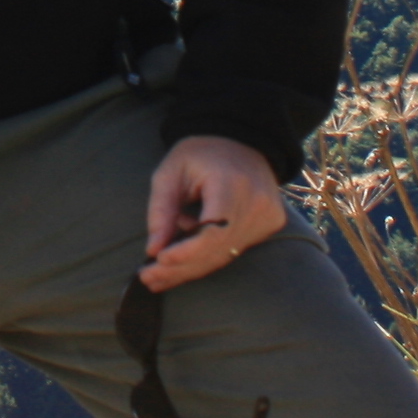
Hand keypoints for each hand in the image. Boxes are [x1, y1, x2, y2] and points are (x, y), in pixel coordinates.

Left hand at [140, 134, 284, 291]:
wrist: (239, 139)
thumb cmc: (199, 154)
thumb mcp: (170, 172)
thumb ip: (161, 210)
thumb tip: (153, 250)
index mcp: (232, 184)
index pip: (213, 230)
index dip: (187, 251)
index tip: (158, 259)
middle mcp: (256, 203)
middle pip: (218, 249)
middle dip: (180, 268)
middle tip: (148, 278)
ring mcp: (268, 216)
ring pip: (225, 256)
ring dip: (190, 268)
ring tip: (157, 276)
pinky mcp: (269, 225)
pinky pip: (234, 250)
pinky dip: (206, 257)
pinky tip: (179, 261)